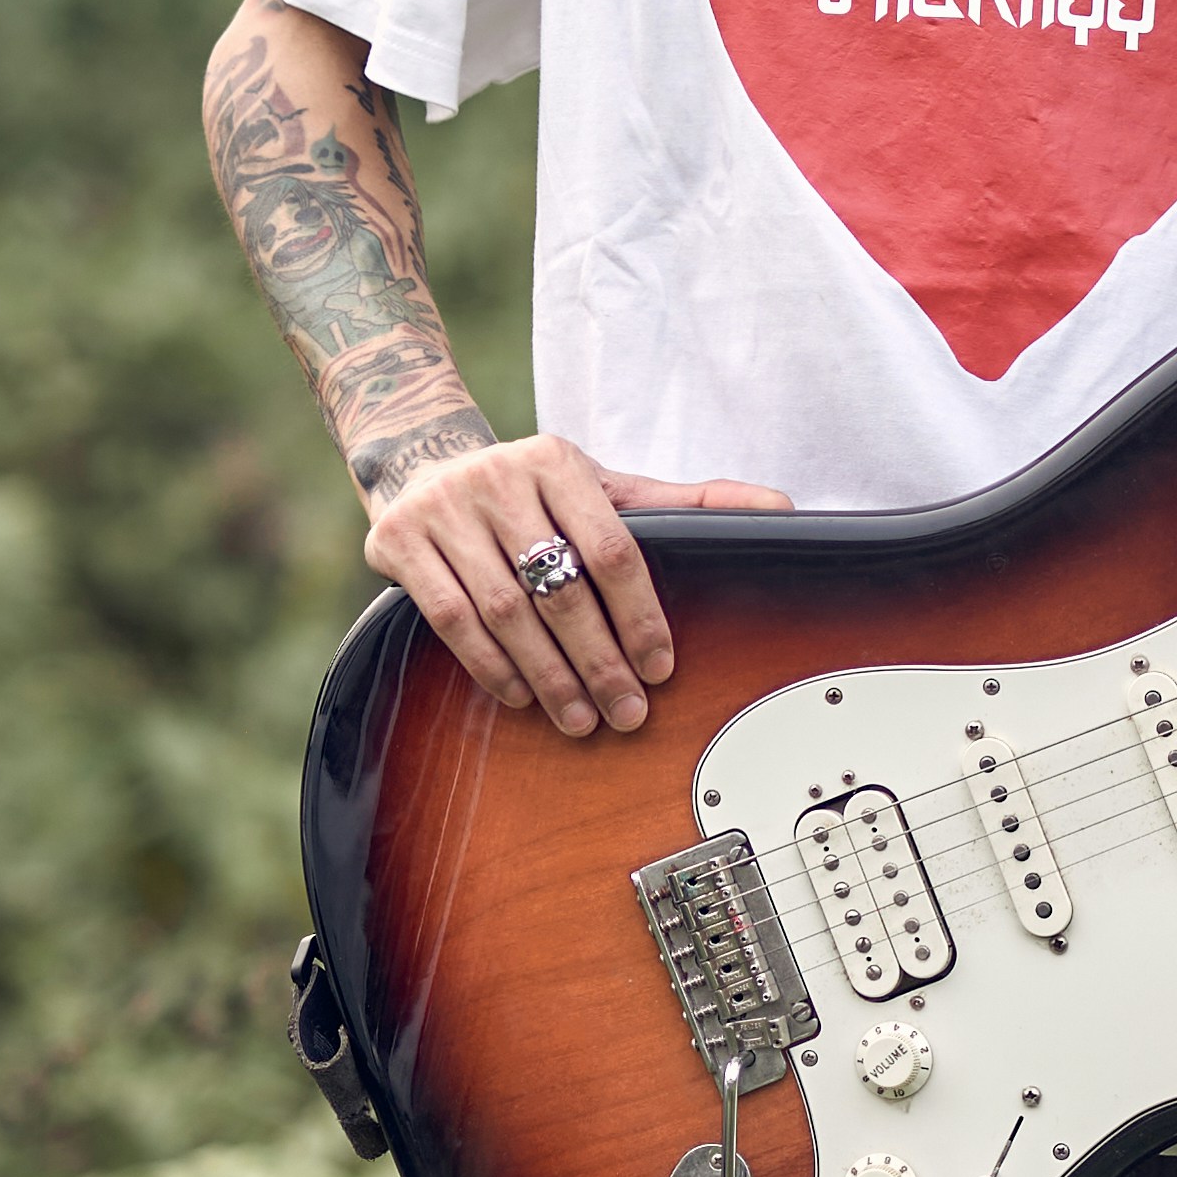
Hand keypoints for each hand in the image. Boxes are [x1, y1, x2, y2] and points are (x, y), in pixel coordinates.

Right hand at [364, 432, 793, 735]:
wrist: (420, 459)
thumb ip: (686, 505)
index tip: (661, 668)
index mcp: (555, 460)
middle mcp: (496, 478)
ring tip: (580, 718)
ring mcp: (441, 510)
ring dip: (547, 675)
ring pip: (504, 611)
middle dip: (599, 661)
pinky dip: (489, 665)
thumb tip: (780, 511)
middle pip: (559, 589)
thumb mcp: (604, 487)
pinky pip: (449, 618)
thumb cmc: (531, 489)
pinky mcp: (397, 542)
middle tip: (628, 713)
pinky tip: (521, 696)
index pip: (612, 549)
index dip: (640, 615)